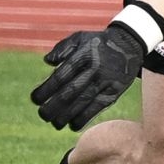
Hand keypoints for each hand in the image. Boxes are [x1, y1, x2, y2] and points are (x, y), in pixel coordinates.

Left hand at [30, 23, 148, 129]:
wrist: (129, 45)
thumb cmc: (98, 43)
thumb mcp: (80, 38)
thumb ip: (62, 48)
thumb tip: (47, 62)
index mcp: (83, 55)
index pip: (61, 76)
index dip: (46, 89)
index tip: (35, 99)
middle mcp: (94, 69)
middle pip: (70, 92)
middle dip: (53, 106)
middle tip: (42, 115)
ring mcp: (105, 82)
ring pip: (83, 102)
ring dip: (66, 116)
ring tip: (54, 123)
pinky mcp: (114, 92)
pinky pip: (97, 108)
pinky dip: (84, 118)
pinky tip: (72, 125)